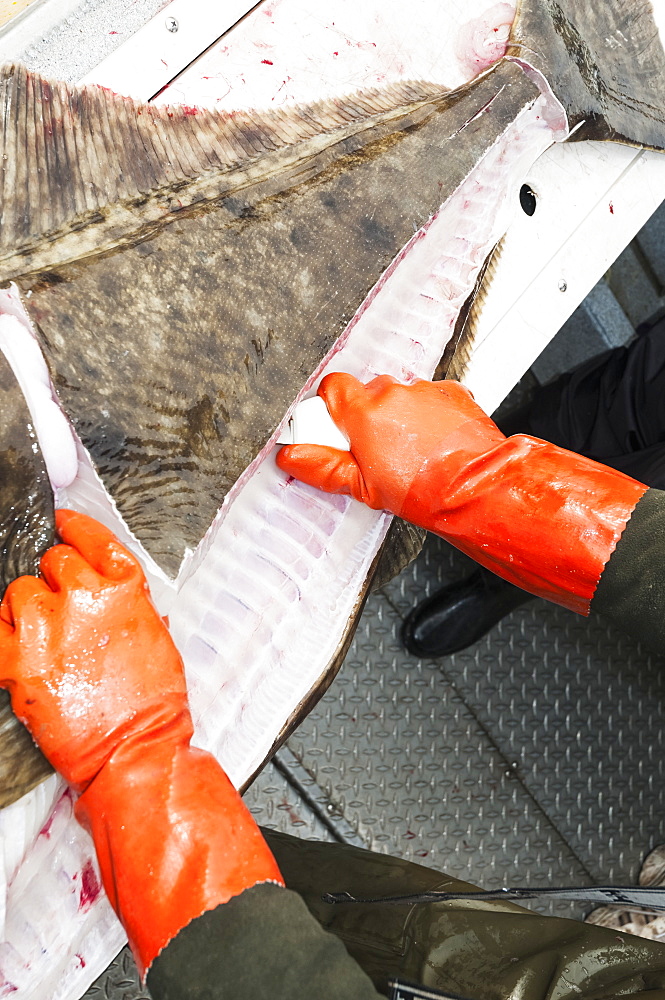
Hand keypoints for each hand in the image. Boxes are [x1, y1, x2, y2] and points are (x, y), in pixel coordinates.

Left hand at [0, 509, 189, 791]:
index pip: (89, 537)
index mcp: (124, 588)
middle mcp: (85, 598)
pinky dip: (1, 632)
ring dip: (26, 609)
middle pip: (52, 561)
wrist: (135, 748)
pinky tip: (14, 642)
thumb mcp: (156, 633)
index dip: (71, 528)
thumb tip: (103, 584)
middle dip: (55, 581)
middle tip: (62, 610)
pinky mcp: (17, 660)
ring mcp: (47, 628)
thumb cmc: (152, 701)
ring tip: (42, 637)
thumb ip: (127, 600)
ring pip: (18, 591)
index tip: (61, 526)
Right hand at [278, 373, 646, 616]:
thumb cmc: (424, 492)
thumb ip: (322, 468)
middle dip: (367, 417)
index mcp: (365, 411)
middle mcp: (394, 392)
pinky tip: (432, 444)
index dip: (331, 409)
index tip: (336, 432)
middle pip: (366, 393)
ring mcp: (426, 390)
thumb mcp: (363, 488)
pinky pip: (430, 398)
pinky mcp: (453, 394)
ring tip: (409, 453)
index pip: (331, 388)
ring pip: (399, 396)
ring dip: (399, 417)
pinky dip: (428, 416)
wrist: (478, 489)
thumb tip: (290, 457)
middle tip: (374, 452)